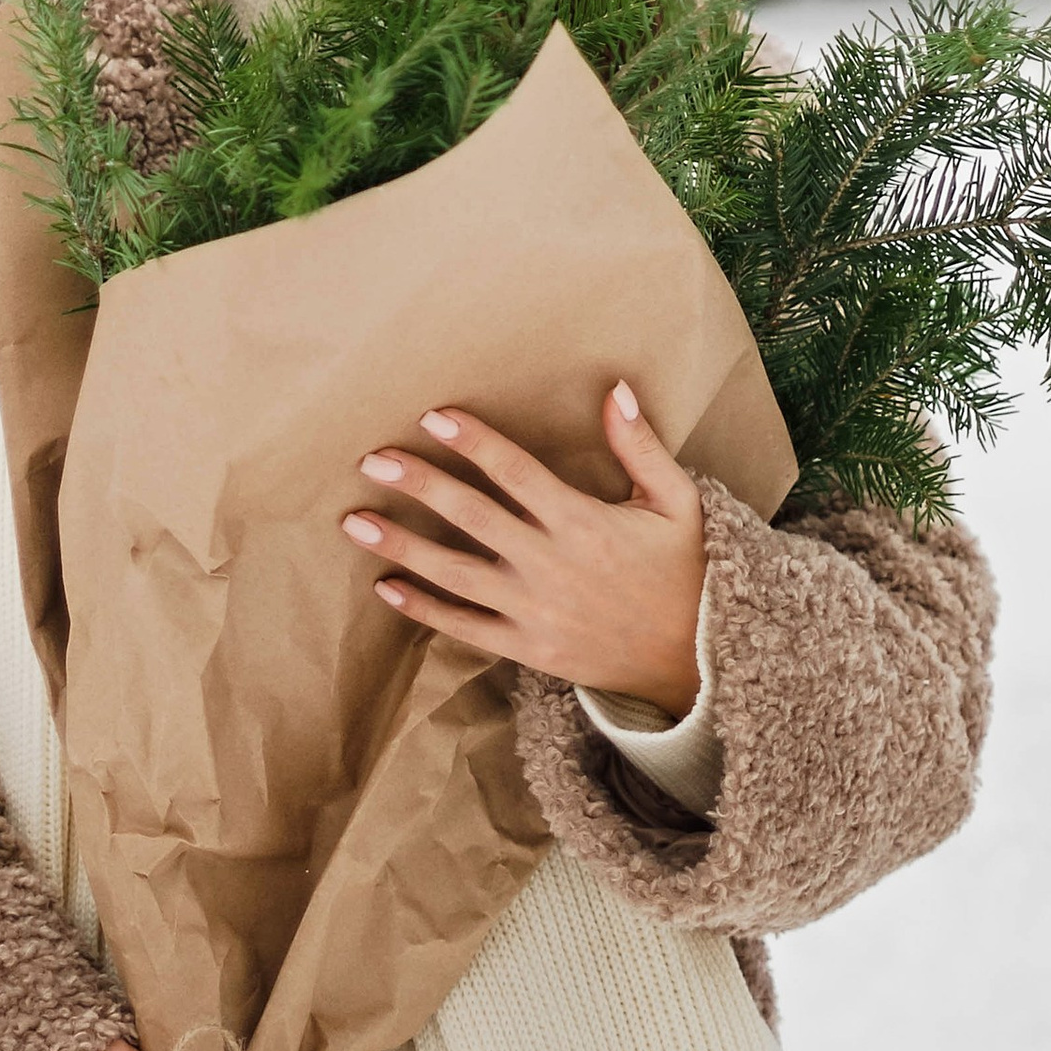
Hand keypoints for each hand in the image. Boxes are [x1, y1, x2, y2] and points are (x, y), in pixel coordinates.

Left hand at [342, 384, 705, 710]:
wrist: (696, 661)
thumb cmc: (683, 570)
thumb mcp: (677, 502)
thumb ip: (641, 446)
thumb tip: (616, 389)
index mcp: (585, 523)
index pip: (516, 473)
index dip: (473, 442)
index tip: (432, 417)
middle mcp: (552, 565)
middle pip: (473, 517)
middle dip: (420, 485)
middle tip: (372, 458)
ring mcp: (536, 611)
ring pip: (456, 575)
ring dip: (403, 546)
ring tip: (355, 521)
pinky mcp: (528, 649)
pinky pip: (467, 629)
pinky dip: (424, 610)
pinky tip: (386, 587)